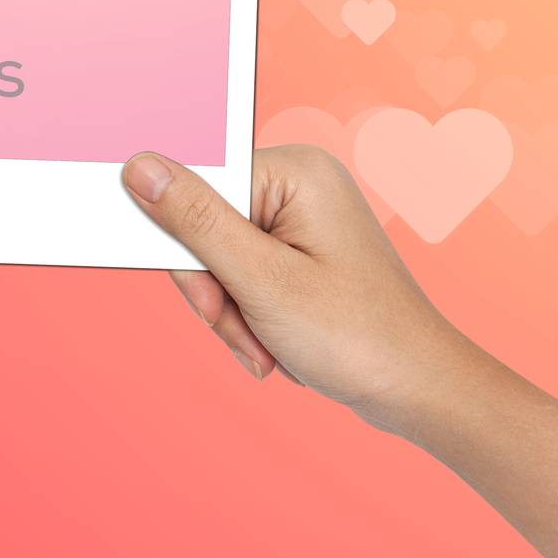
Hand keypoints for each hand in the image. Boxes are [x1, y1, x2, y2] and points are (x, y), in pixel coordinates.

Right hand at [122, 145, 477, 434]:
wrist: (419, 391)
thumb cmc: (356, 336)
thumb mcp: (260, 279)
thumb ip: (193, 220)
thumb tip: (139, 166)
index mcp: (295, 172)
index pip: (197, 186)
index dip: (187, 245)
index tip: (206, 295)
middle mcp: (298, 185)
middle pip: (203, 225)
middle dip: (214, 290)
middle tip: (244, 329)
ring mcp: (300, 219)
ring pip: (216, 258)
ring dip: (230, 312)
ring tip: (265, 345)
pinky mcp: (298, 251)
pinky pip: (240, 275)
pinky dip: (246, 316)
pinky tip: (271, 346)